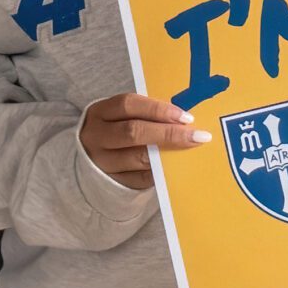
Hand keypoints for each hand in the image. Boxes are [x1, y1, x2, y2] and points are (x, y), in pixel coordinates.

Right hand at [77, 93, 210, 187]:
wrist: (90, 157)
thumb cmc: (114, 129)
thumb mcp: (119, 116)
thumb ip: (144, 115)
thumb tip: (183, 118)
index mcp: (99, 113)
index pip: (128, 105)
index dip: (158, 109)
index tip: (185, 116)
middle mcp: (96, 136)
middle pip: (134, 132)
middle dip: (168, 133)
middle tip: (197, 135)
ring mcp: (103, 162)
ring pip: (139, 158)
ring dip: (169, 153)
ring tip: (192, 150)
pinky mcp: (114, 182)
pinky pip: (142, 178)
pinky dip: (162, 171)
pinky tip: (178, 167)